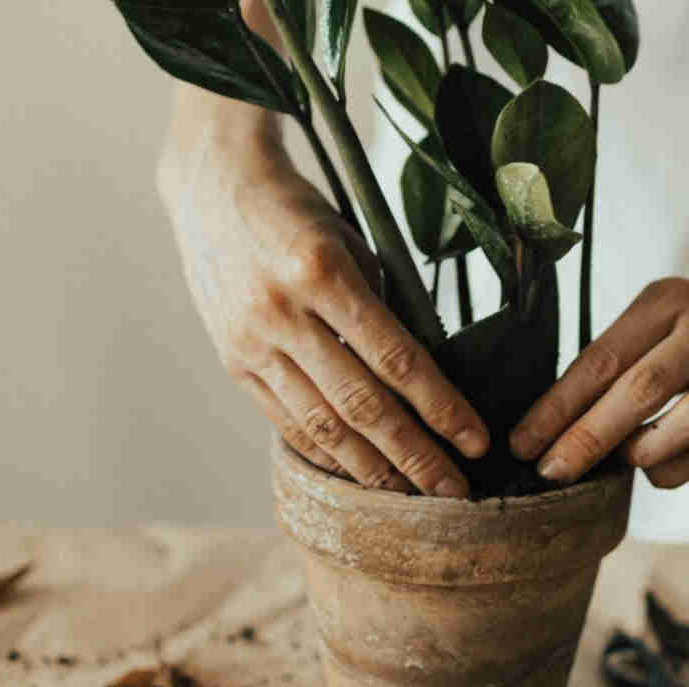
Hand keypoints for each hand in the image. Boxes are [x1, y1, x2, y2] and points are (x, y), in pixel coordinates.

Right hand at [161, 136, 488, 496]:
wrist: (212, 187)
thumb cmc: (299, 212)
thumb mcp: (351, 243)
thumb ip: (383, 308)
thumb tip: (423, 379)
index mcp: (322, 271)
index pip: (396, 358)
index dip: (441, 407)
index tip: (476, 441)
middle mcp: (282, 312)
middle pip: (361, 404)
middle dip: (414, 456)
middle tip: (454, 493)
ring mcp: (251, 342)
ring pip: (321, 426)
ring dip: (371, 470)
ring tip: (410, 496)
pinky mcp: (232, 361)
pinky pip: (285, 421)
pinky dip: (324, 453)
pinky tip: (356, 474)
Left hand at [509, 264, 688, 488]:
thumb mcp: (657, 313)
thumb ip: (618, 357)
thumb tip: (556, 421)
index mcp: (665, 300)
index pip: (602, 358)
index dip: (558, 406)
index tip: (523, 442)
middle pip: (641, 389)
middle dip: (587, 437)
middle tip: (550, 471)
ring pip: (688, 420)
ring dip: (641, 451)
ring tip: (614, 463)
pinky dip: (676, 466)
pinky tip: (652, 468)